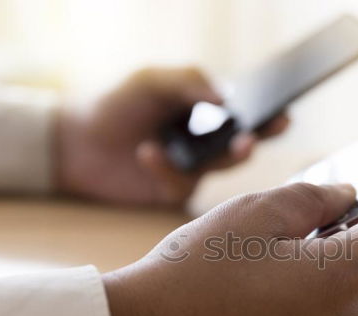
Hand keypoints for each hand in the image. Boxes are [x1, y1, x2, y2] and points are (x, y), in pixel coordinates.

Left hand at [55, 67, 288, 206]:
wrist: (74, 142)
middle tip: (267, 132)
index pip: (244, 115)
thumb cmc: (115, 105)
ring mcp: (192, 169)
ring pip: (222, 167)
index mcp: (205, 114)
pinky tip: (148, 152)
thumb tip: (225, 97)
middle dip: (259, 139)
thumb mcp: (151, 81)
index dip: (266, 117)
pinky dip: (167, 167)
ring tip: (236, 142)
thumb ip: (187, 81)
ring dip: (228, 155)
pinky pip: (183, 184)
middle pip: (242, 144)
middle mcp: (205, 143)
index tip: (284, 114)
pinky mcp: (174, 191)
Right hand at [103, 183, 357, 315]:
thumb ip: (313, 196)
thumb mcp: (252, 213)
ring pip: (346, 309)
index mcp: (343, 280)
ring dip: (320, 287)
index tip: (347, 212)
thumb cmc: (188, 280)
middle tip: (289, 240)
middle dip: (345, 249)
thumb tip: (345, 196)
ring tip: (260, 280)